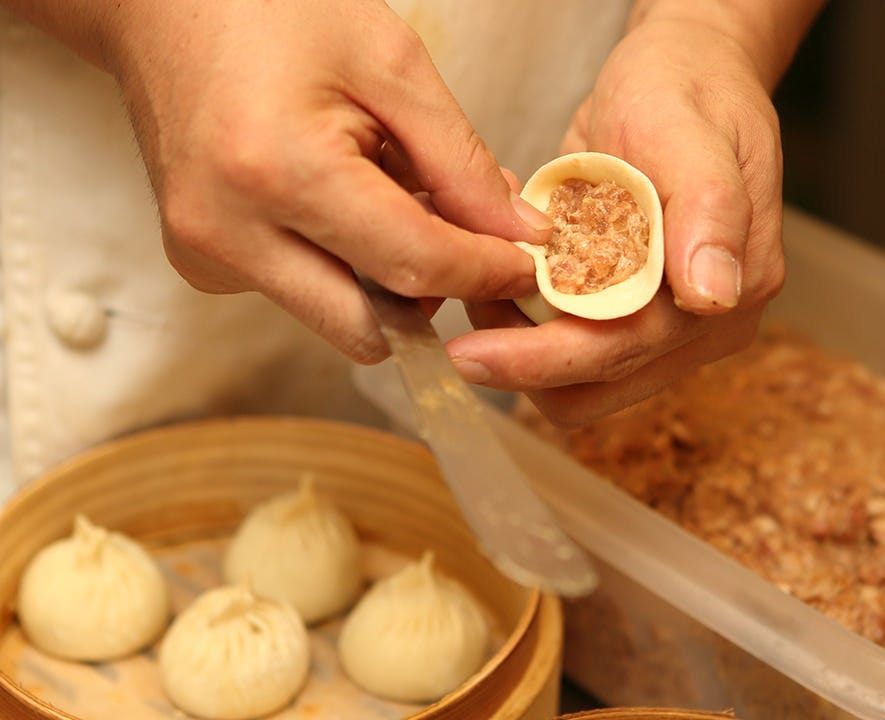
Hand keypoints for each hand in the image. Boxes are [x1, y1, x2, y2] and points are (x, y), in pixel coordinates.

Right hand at [95, 0, 549, 361]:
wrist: (165, 12)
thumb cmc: (275, 13)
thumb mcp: (389, 65)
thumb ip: (460, 162)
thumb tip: (514, 239)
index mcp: (278, 171)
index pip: (411, 265)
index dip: (482, 274)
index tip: (522, 265)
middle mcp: (229, 234)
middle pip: (370, 328)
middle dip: (432, 296)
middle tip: (464, 244)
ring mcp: (208, 259)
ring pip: (339, 319)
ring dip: (388, 282)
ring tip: (392, 199)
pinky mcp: (203, 267)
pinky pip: (304, 297)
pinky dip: (345, 269)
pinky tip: (341, 206)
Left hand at [446, 14, 786, 425]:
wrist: (681, 81)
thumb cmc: (684, 93)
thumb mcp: (690, 130)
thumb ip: (709, 209)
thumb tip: (714, 296)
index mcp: (725, 293)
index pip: (621, 353)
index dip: (541, 362)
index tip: (469, 353)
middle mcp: (701, 329)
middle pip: (592, 387)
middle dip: (520, 358)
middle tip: (468, 292)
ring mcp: (668, 333)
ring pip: (574, 385)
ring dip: (520, 346)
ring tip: (488, 277)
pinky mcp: (634, 324)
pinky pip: (569, 356)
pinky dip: (529, 330)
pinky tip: (511, 276)